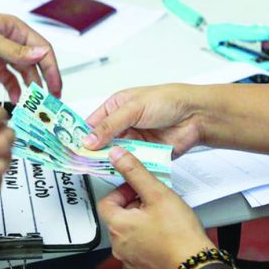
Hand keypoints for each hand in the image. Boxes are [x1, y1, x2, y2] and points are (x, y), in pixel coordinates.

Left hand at [0, 4, 61, 101]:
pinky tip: (15, 100)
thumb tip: (41, 55)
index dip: (52, 69)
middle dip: (43, 82)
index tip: (55, 87)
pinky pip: (8, 79)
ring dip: (29, 88)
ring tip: (32, 104)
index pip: (43, 49)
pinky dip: (13, 90)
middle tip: (48, 101)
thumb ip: (16, 51)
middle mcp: (12, 41)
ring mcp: (1, 55)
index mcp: (16, 29)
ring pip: (23, 73)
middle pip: (35, 64)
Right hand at [83, 85, 202, 156]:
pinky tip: (122, 168)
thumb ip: (110, 125)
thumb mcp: (133, 108)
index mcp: (115, 107)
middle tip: (83, 161)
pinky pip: (131, 163)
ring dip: (111, 160)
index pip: (91, 123)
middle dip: (94, 151)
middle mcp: (122, 125)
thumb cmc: (168, 100)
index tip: (72, 147)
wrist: (195, 115)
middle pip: (101, 142)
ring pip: (115, 155)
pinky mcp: (145, 154)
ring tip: (102, 165)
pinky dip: (126, 166)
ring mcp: (133, 140)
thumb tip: (90, 138)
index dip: (81, 135)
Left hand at [98, 147, 214, 268]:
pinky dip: (147, 237)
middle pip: (118, 216)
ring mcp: (129, 258)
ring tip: (162, 216)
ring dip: (141, 221)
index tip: (137, 188)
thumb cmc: (180, 235)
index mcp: (118, 226)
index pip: (106, 200)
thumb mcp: (157, 193)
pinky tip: (164, 233)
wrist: (197, 266)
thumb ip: (135, 172)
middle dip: (134, 204)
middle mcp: (119, 245)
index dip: (122, 190)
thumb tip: (117, 156)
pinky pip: (138, 246)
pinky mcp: (141, 267)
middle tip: (153, 200)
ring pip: (129, 231)